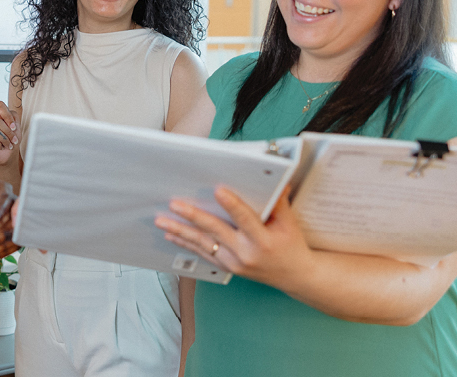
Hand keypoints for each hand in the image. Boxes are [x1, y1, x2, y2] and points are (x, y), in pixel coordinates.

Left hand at [0, 181, 18, 258]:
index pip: (6, 198)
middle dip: (5, 231)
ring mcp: (14, 218)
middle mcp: (12, 204)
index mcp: (1, 190)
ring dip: (5, 245)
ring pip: (16, 233)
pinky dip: (3, 251)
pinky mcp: (11, 231)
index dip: (1, 210)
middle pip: (16, 218)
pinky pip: (13, 242)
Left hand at [154, 185, 312, 287]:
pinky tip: (171, 235)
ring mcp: (234, 263)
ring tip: (161, 221)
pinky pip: (202, 254)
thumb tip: (275, 179)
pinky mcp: (227, 268)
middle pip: (215, 231)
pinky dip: (186, 244)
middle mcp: (246, 254)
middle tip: (174, 204)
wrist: (294, 277)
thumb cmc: (291, 246)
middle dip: (193, 217)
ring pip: (203, 244)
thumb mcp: (289, 224)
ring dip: (180, 232)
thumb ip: (278, 202)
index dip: (232, 205)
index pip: (245, 219)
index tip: (218, 190)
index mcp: (263, 241)